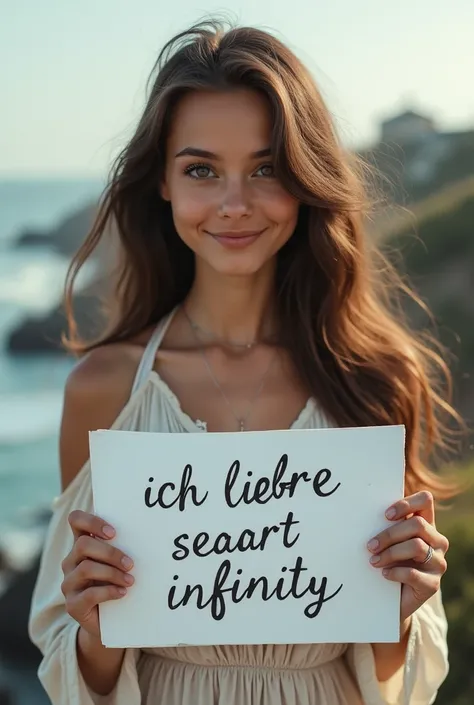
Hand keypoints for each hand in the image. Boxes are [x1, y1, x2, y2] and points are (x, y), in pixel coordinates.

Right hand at [61, 510, 134, 638]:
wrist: (111, 621)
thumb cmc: (118, 582)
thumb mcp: (118, 562)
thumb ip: (122, 546)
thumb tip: (147, 531)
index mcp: (81, 545)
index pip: (76, 520)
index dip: (91, 521)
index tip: (113, 532)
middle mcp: (71, 561)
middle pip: (83, 545)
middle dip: (110, 553)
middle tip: (130, 564)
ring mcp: (69, 583)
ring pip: (86, 568)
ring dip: (112, 573)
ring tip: (131, 580)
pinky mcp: (72, 605)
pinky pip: (89, 594)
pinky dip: (109, 591)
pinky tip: (123, 592)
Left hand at [367, 491, 448, 622]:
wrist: (392, 599)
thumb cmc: (388, 562)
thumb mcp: (388, 541)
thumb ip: (386, 526)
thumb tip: (362, 511)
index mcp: (426, 524)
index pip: (425, 500)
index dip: (406, 504)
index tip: (386, 515)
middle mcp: (437, 541)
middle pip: (418, 525)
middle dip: (389, 534)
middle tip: (370, 545)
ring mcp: (438, 563)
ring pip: (417, 547)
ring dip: (390, 553)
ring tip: (373, 561)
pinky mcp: (433, 585)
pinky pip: (413, 573)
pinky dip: (394, 572)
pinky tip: (384, 574)